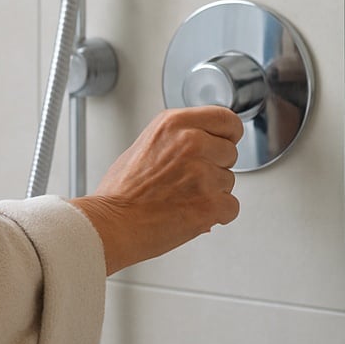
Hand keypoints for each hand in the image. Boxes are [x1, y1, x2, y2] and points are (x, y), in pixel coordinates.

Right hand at [70, 106, 243, 274]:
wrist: (113, 224)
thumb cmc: (121, 192)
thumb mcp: (145, 145)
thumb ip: (177, 138)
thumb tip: (202, 140)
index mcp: (173, 124)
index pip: (226, 119)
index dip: (227, 135)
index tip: (224, 143)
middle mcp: (191, 143)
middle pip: (230, 152)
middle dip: (216, 167)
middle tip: (188, 180)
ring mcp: (202, 173)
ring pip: (229, 181)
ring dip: (213, 192)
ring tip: (182, 198)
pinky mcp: (211, 203)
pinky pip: (231, 207)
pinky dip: (216, 215)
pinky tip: (191, 213)